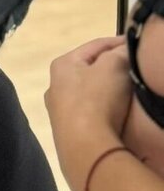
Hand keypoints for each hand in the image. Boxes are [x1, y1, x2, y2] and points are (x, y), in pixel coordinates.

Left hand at [44, 36, 133, 190]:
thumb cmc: (96, 99)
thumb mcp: (113, 67)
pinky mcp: (68, 133)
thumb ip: (120, 52)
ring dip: (108, 90)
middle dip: (112, 67)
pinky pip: (90, 113)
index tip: (136, 44)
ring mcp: (59, 112)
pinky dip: (104, 109)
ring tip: (128, 90)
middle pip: (90, 69)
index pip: (95, 45)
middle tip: (133, 67)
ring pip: (90, 92)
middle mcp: (55, 86)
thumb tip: (125, 47)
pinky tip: (116, 113)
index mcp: (62, 65)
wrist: (86, 148)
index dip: (118, 42)